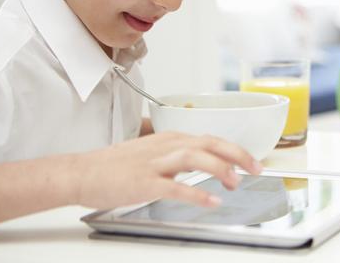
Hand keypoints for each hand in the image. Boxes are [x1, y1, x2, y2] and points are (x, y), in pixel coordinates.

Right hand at [70, 131, 261, 209]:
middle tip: (257, 168)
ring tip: (235, 182)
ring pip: (195, 157)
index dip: (235, 149)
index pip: (211, 139)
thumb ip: (178, 158)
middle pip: (210, 143)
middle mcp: (167, 146)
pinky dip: (196, 193)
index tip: (252, 162)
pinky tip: (211, 201)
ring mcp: (155, 163)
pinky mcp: (144, 182)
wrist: (82, 172)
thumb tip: (203, 165)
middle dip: (237, 154)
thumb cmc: (116, 166)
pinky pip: (175, 186)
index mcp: (171, 139)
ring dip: (219, 168)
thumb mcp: (153, 153)